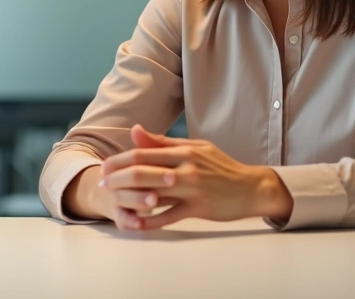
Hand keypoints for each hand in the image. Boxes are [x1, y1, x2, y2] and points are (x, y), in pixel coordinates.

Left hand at [98, 125, 292, 230]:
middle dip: (117, 177)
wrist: (251, 187)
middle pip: (142, 170)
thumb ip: (163, 142)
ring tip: (113, 201)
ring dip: (128, 197)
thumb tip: (135, 131)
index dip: (120, 159)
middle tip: (102, 183)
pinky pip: (167, 216)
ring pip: (152, 192)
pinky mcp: (197, 208)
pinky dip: (149, 220)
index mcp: (183, 150)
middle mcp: (185, 167)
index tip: (105, 166)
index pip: (142, 152)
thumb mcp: (194, 148)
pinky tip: (135, 223)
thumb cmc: (220, 167)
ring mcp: (191, 188)